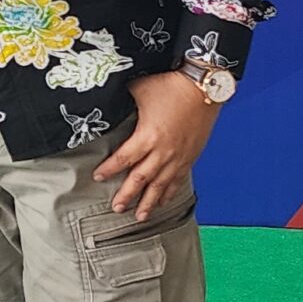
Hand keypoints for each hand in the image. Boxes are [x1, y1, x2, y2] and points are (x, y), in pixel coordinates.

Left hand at [93, 70, 215, 219]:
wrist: (204, 87)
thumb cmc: (172, 86)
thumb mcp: (139, 89)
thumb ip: (123, 99)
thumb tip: (107, 98)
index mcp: (148, 136)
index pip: (123, 159)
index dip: (109, 169)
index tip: (98, 177)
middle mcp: (163, 152)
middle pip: (141, 179)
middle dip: (127, 195)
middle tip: (116, 208)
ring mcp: (178, 157)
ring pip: (161, 186)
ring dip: (149, 202)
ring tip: (139, 216)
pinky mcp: (190, 157)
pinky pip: (177, 180)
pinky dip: (169, 193)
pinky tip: (163, 201)